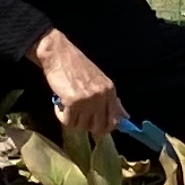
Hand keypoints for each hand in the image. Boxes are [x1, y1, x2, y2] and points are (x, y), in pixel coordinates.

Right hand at [32, 30, 121, 149]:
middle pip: (99, 127)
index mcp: (110, 90)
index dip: (105, 128)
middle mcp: (102, 96)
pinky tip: (59, 104)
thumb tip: (125, 117)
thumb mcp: (100, 81)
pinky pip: (67, 121)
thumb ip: (111, 100)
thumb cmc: (76, 67)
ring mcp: (88, 99)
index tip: (96, 130)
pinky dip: (61, 115)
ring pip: (81, 126)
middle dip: (86, 126)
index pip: (115, 120)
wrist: (59, 54)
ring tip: (67, 105)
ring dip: (71, 119)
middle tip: (77, 116)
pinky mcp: (73, 101)